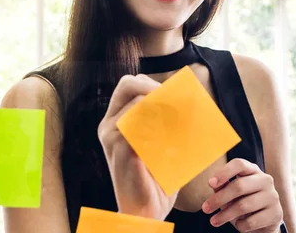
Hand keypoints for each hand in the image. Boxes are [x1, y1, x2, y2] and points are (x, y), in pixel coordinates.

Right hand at [97, 74, 178, 220]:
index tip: (175, 95)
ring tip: (180, 122)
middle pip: (128, 84)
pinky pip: (142, 124)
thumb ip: (165, 122)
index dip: (152, 83)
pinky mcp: (121, 149)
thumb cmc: (156, 179)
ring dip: (163, 108)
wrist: (146, 212)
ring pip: (138, 102)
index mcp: (114, 122)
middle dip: (156, 88)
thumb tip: (188, 99)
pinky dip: (161, 127)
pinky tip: (172, 139)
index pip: (129, 85)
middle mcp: (108, 126)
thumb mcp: (161, 144)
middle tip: (177, 101)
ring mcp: (112, 137)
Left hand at [201, 158, 282, 231]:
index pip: (239, 164)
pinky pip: (252, 221)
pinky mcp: (276, 214)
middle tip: (205, 209)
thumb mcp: (231, 193)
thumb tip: (213, 184)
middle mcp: (265, 180)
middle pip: (239, 186)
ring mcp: (272, 196)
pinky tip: (238, 225)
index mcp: (253, 170)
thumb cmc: (243, 202)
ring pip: (244, 205)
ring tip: (214, 221)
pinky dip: (241, 225)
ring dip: (225, 215)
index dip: (224, 172)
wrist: (264, 222)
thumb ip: (223, 186)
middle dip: (219, 199)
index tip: (210, 183)